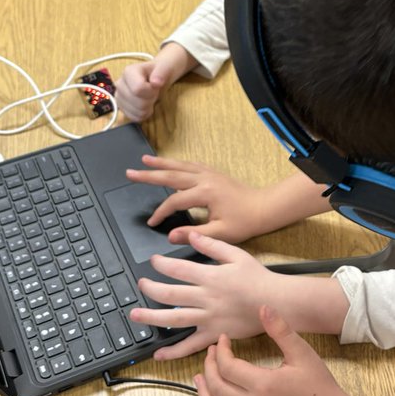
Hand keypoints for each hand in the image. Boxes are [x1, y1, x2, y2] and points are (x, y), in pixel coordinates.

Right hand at [115, 43, 194, 121]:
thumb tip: (156, 82)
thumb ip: (162, 72)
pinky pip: (134, 118)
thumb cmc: (161, 71)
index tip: (156, 86)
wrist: (157, 75)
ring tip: (150, 98)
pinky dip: (143, 114)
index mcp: (128, 72)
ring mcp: (119, 97)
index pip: (138, 89)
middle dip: (151, 100)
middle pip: (138, 103)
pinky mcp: (121, 107)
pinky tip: (146, 106)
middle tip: (154, 92)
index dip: (151, 92)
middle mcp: (120, 84)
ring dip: (148, 108)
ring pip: (136, 112)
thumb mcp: (166, 67)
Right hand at [127, 155, 274, 243]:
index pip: (175, 202)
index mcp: (205, 193)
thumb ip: (194, 234)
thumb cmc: (245, 222)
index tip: (152, 222)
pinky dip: (178, 164)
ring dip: (161, 163)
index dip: (161, 212)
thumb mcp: (219, 233)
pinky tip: (170, 164)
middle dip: (149, 174)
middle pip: (171, 175)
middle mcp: (205, 179)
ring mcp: (209, 174)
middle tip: (130, 173)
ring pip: (180, 166)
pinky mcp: (213, 174)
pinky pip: (191, 165)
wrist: (264, 208)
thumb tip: (171, 236)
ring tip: (144, 159)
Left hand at [131, 232, 277, 359]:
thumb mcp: (237, 254)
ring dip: (152, 318)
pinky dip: (174, 351)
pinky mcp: (215, 334)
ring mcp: (209, 318)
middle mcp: (206, 298)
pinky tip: (159, 354)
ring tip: (135, 316)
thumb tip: (191, 235)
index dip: (162, 265)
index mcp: (211, 277)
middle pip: (170, 294)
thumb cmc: (259, 278)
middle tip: (140, 285)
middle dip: (151, 288)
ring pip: (175, 319)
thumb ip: (212, 245)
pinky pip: (191, 345)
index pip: (179, 270)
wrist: (277, 303)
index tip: (153, 262)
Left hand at [195, 306, 349, 395]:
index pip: (227, 366)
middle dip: (209, 365)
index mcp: (263, 384)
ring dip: (203, 392)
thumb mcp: (302, 353)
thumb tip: (263, 307)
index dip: (221, 350)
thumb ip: (280, 330)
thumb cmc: (319, 387)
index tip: (224, 338)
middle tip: (212, 351)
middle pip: (216, 386)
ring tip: (200, 376)